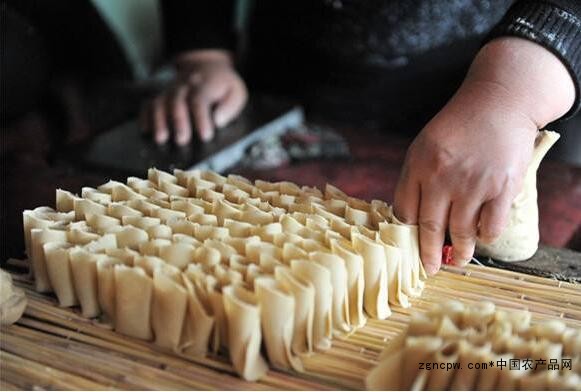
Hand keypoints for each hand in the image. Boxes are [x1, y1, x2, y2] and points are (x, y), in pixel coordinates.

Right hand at [143, 50, 247, 144]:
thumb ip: (231, 105)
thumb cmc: (222, 84)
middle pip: (177, 102)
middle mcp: (183, 86)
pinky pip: (149, 103)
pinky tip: (145, 130)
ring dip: (159, 121)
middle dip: (179, 122)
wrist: (205, 65)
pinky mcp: (161, 95)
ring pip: (160, 103)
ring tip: (161, 138)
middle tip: (182, 140)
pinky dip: (145, 116)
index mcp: (204, 85)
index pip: (200, 101)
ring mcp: (170, 90)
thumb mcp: (236, 90)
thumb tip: (218, 120)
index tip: (205, 135)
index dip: (201, 118)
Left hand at [393, 37, 574, 274]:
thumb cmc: (458, 126)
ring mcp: (473, 183)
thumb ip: (415, 178)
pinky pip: (491, 226)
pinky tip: (482, 236)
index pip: (404, 211)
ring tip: (457, 260)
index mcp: (418, 165)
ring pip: (460, 232)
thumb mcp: (424, 145)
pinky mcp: (502, 187)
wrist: (499, 102)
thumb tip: (409, 218)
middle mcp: (442, 177)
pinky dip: (485, 237)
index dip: (405, 235)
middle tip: (429, 269)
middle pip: (429, 227)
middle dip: (428, 254)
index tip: (407, 249)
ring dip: (459, 251)